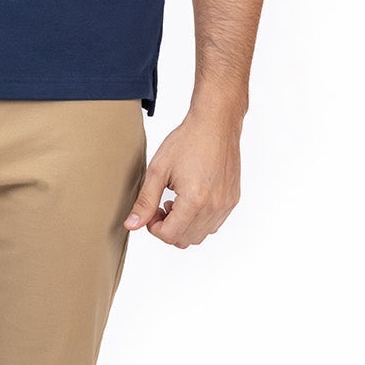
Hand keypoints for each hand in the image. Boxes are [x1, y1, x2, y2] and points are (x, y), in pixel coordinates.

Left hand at [124, 108, 241, 248]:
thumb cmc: (188, 141)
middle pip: (185, 240)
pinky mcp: (232, 200)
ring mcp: (226, 205)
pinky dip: (199, 220)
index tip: (151, 211)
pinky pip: (213, 224)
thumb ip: (145, 201)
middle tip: (160, 206)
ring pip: (200, 235)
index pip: (170, 235)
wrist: (216, 124)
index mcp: (194, 200)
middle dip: (168, 228)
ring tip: (175, 202)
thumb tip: (132, 225)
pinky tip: (191, 199)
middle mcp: (214, 206)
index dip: (154, 227)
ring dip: (184, 226)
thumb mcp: (158, 170)